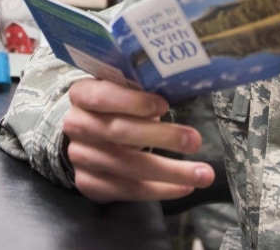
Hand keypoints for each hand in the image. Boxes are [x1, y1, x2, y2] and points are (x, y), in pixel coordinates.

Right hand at [63, 79, 214, 202]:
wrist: (84, 137)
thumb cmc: (113, 106)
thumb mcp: (121, 90)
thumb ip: (140, 91)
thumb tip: (180, 89)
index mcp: (82, 94)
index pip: (103, 97)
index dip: (133, 102)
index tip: (165, 106)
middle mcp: (77, 126)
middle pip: (119, 132)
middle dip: (162, 137)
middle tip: (195, 141)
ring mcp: (81, 157)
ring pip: (127, 166)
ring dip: (170, 172)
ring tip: (202, 174)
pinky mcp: (89, 183)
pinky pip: (127, 190)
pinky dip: (159, 190)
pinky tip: (183, 187)